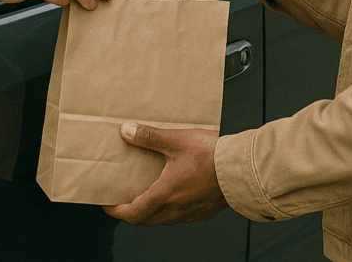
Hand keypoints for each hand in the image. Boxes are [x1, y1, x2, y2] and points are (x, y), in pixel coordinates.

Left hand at [103, 122, 228, 226]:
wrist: (244, 169)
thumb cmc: (212, 156)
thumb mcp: (176, 141)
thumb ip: (149, 137)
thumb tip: (126, 131)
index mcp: (165, 195)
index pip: (133, 213)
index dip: (116, 212)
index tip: (107, 205)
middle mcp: (176, 209)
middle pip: (146, 221)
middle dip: (132, 214)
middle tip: (123, 202)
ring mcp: (192, 213)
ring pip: (164, 220)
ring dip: (152, 213)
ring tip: (147, 197)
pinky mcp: (206, 212)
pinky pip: (182, 217)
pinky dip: (171, 211)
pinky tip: (176, 196)